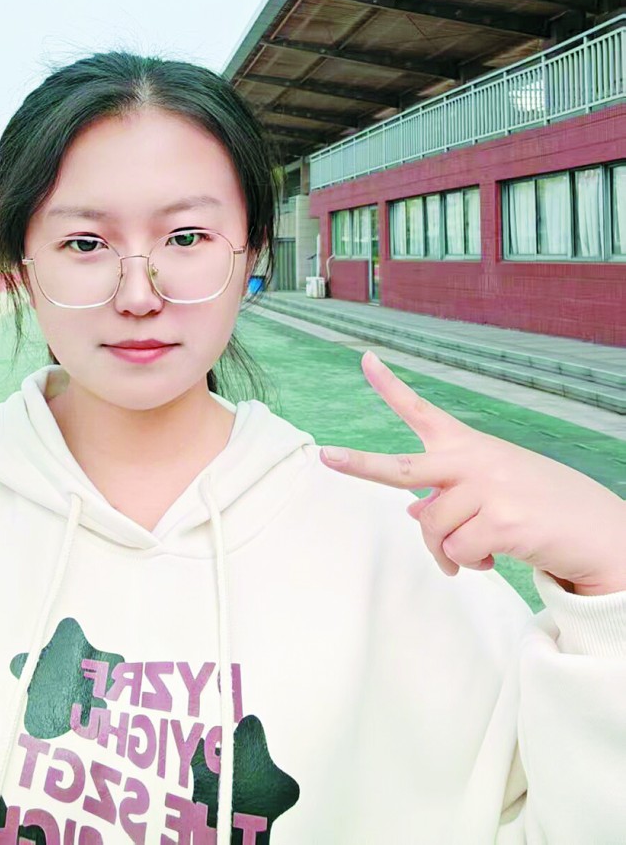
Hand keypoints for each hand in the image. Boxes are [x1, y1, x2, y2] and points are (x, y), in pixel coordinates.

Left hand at [320, 351, 625, 595]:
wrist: (597, 530)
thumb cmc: (538, 507)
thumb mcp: (491, 492)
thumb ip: (448, 496)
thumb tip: (412, 513)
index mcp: (468, 446)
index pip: (422, 411)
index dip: (390, 386)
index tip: (364, 359)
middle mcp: (472, 460)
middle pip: (402, 469)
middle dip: (360, 465)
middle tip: (327, 457)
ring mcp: (487, 489)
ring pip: (432, 531)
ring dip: (450, 552)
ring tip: (481, 548)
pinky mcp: (501, 522)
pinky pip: (458, 554)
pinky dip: (472, 564)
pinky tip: (498, 555)